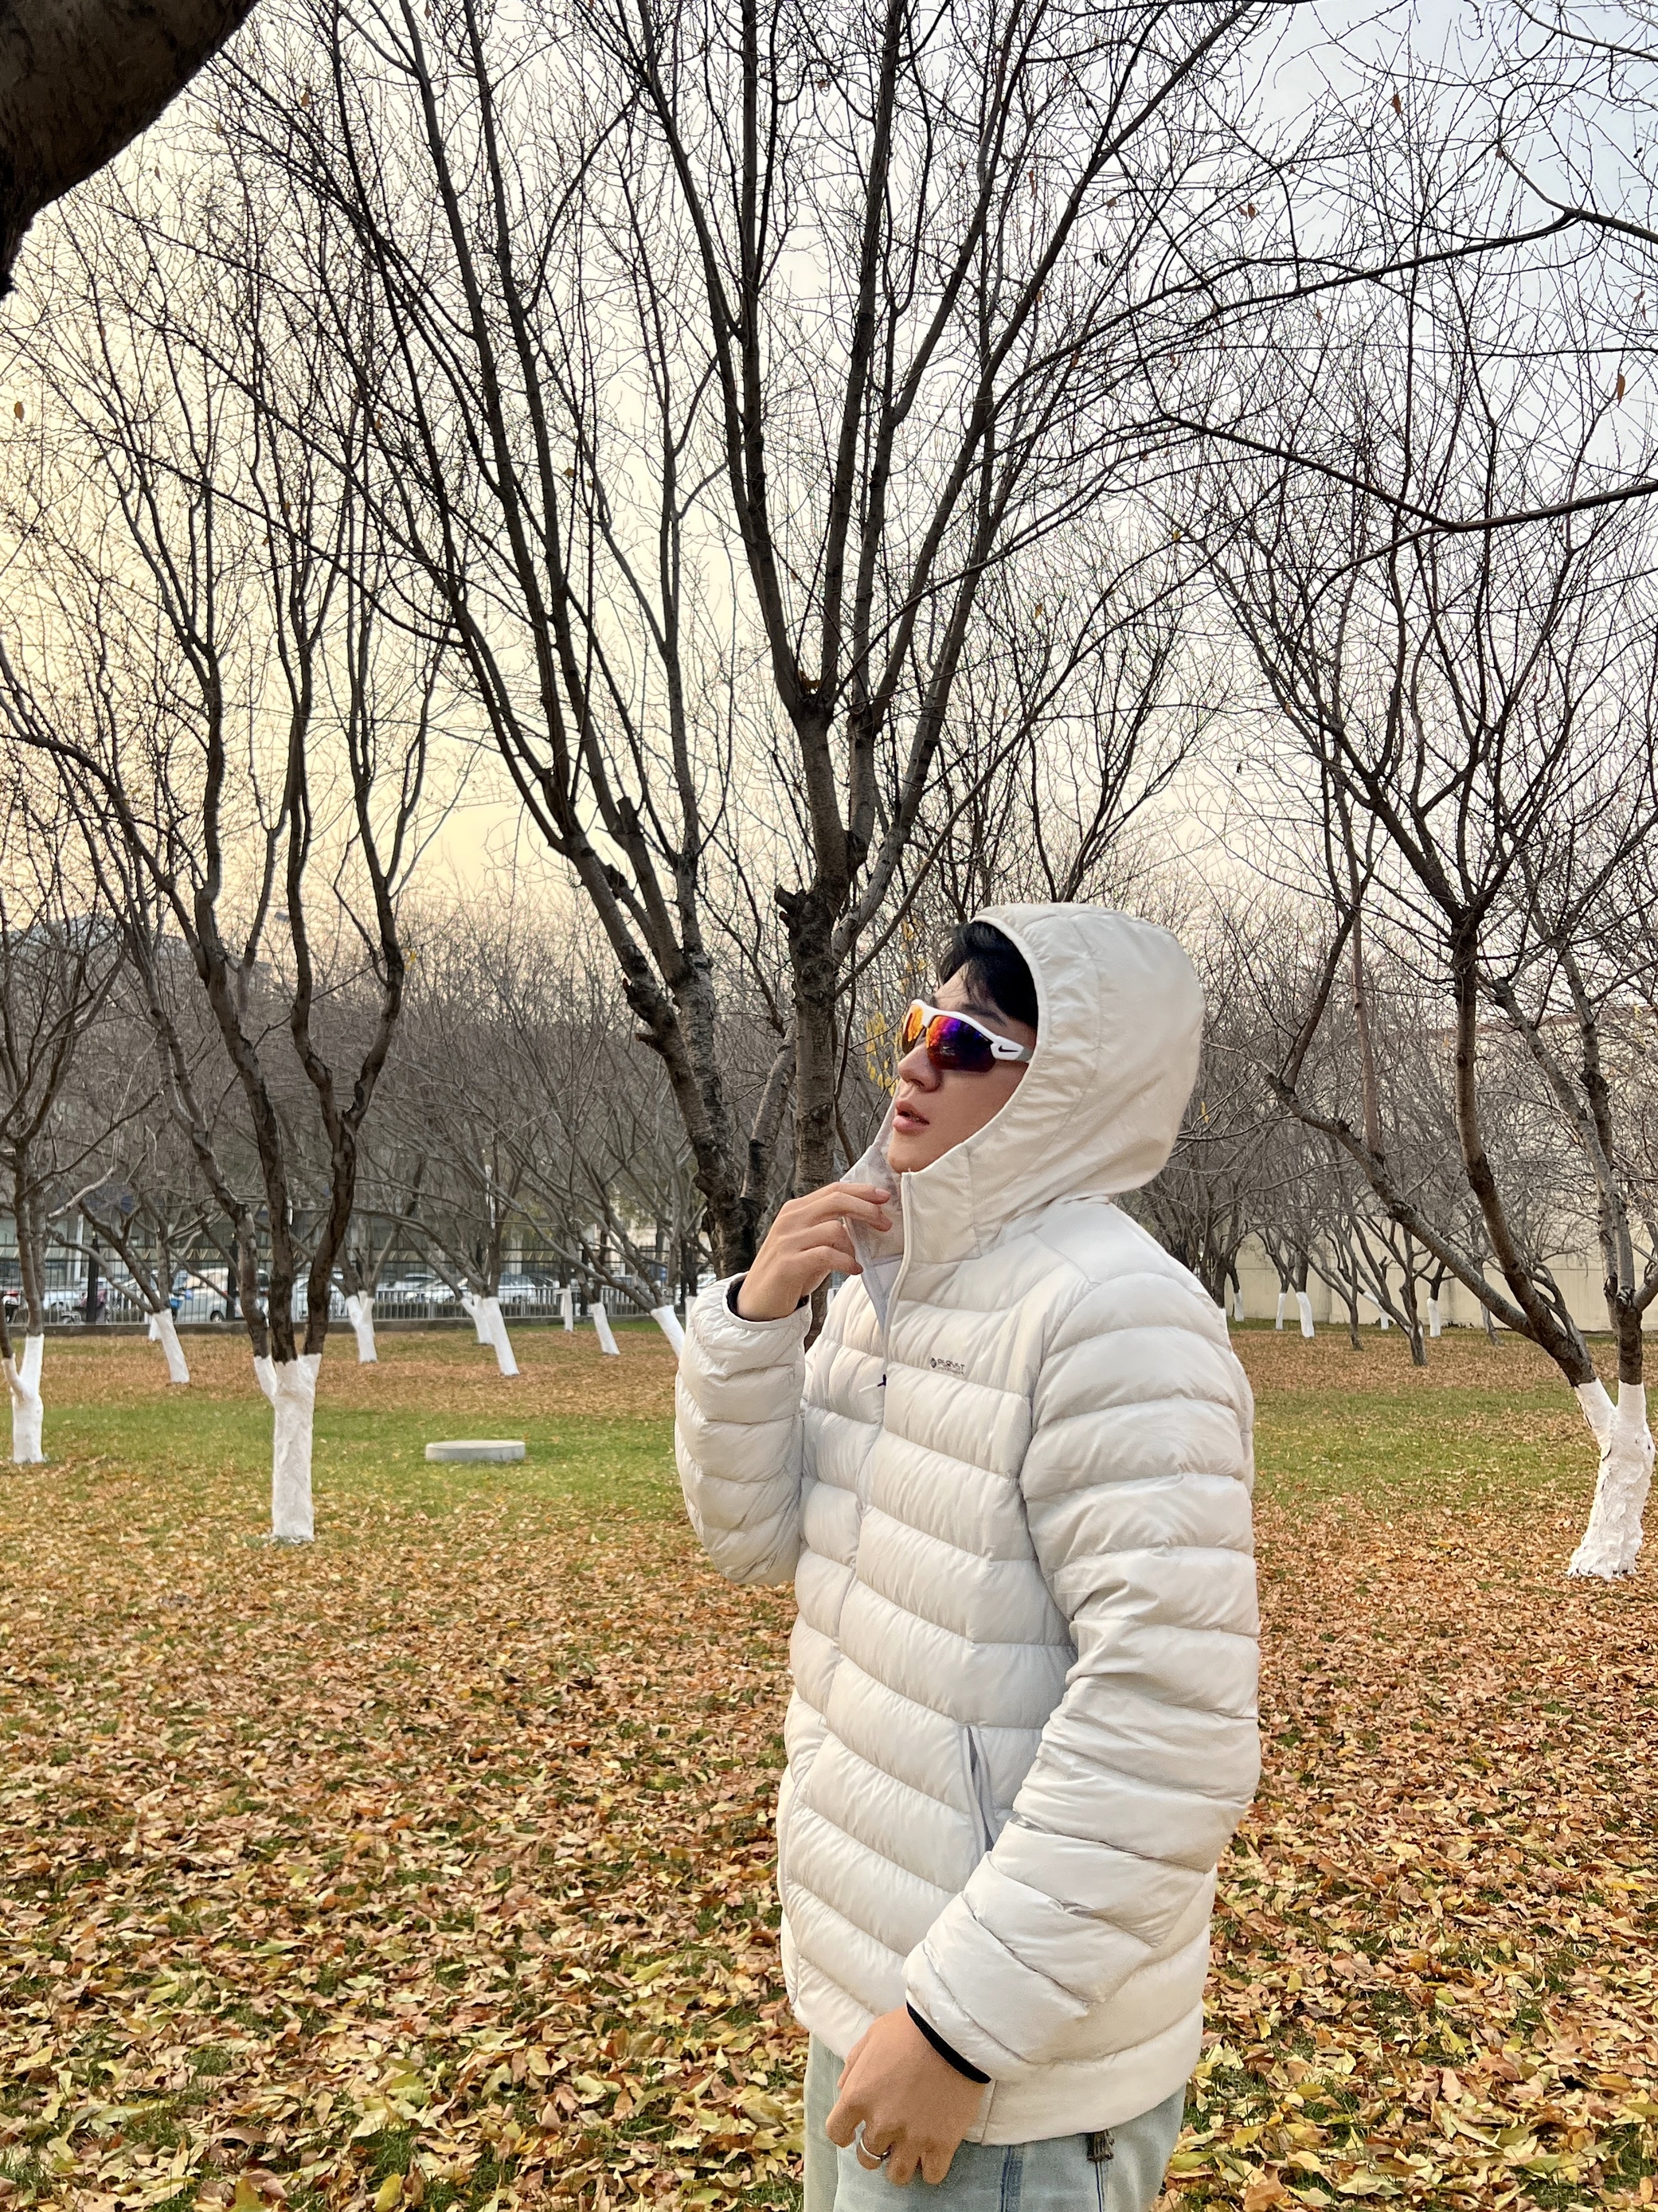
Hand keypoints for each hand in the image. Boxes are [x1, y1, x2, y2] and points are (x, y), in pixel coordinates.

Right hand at [735, 1182, 892, 1320]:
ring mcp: (787, 1241)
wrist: (758, 1301)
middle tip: (885, 1224)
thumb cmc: (790, 1272)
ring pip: (833, 1228)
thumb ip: (829, 1228)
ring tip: (856, 1260)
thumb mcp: (809, 1243)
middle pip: (836, 1201)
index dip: (861, 1191)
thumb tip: (866, 1219)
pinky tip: (853, 1270)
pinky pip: (826, 1255)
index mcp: (795, 1210)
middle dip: (866, 1209)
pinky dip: (845, 1262)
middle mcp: (790, 1220)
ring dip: (853, 1245)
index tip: (883, 1197)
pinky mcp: (788, 1263)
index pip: (833, 1190)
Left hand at [824, 2007, 984, 2186]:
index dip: (845, 2133)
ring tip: (910, 2150)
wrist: (952, 2032)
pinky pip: (931, 2175)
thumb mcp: (872, 2036)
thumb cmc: (910, 2029)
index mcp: (858, 2096)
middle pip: (867, 2156)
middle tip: (890, 2134)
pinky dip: (930, 2168)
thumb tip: (843, 2089)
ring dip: (900, 2163)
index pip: (837, 2133)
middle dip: (876, 2147)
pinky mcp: (942, 2144)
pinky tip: (933, 2153)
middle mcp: (881, 2123)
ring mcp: (912, 2137)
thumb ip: (854, 2065)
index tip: (854, 2131)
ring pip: (897, 2175)